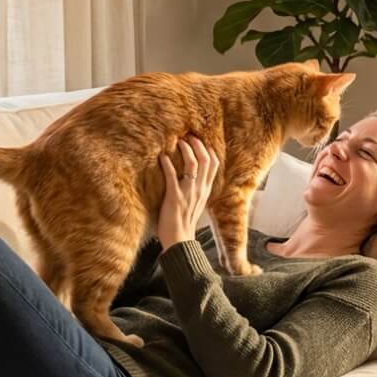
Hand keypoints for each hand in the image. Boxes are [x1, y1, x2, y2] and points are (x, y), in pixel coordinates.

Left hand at [157, 135, 219, 249]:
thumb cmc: (184, 223)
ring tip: (177, 141)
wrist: (180, 241)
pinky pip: (172, 176)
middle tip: (188, 135)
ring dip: (185, 150)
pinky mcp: (175, 197)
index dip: (208, 149)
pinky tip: (161, 156)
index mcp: (206, 190)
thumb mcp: (196, 204)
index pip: (214, 164)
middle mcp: (200, 189)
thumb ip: (196, 190)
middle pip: (206, 160)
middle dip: (197, 144)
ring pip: (193, 164)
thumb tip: (190, 177)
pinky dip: (167, 164)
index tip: (200, 140)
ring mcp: (189, 192)